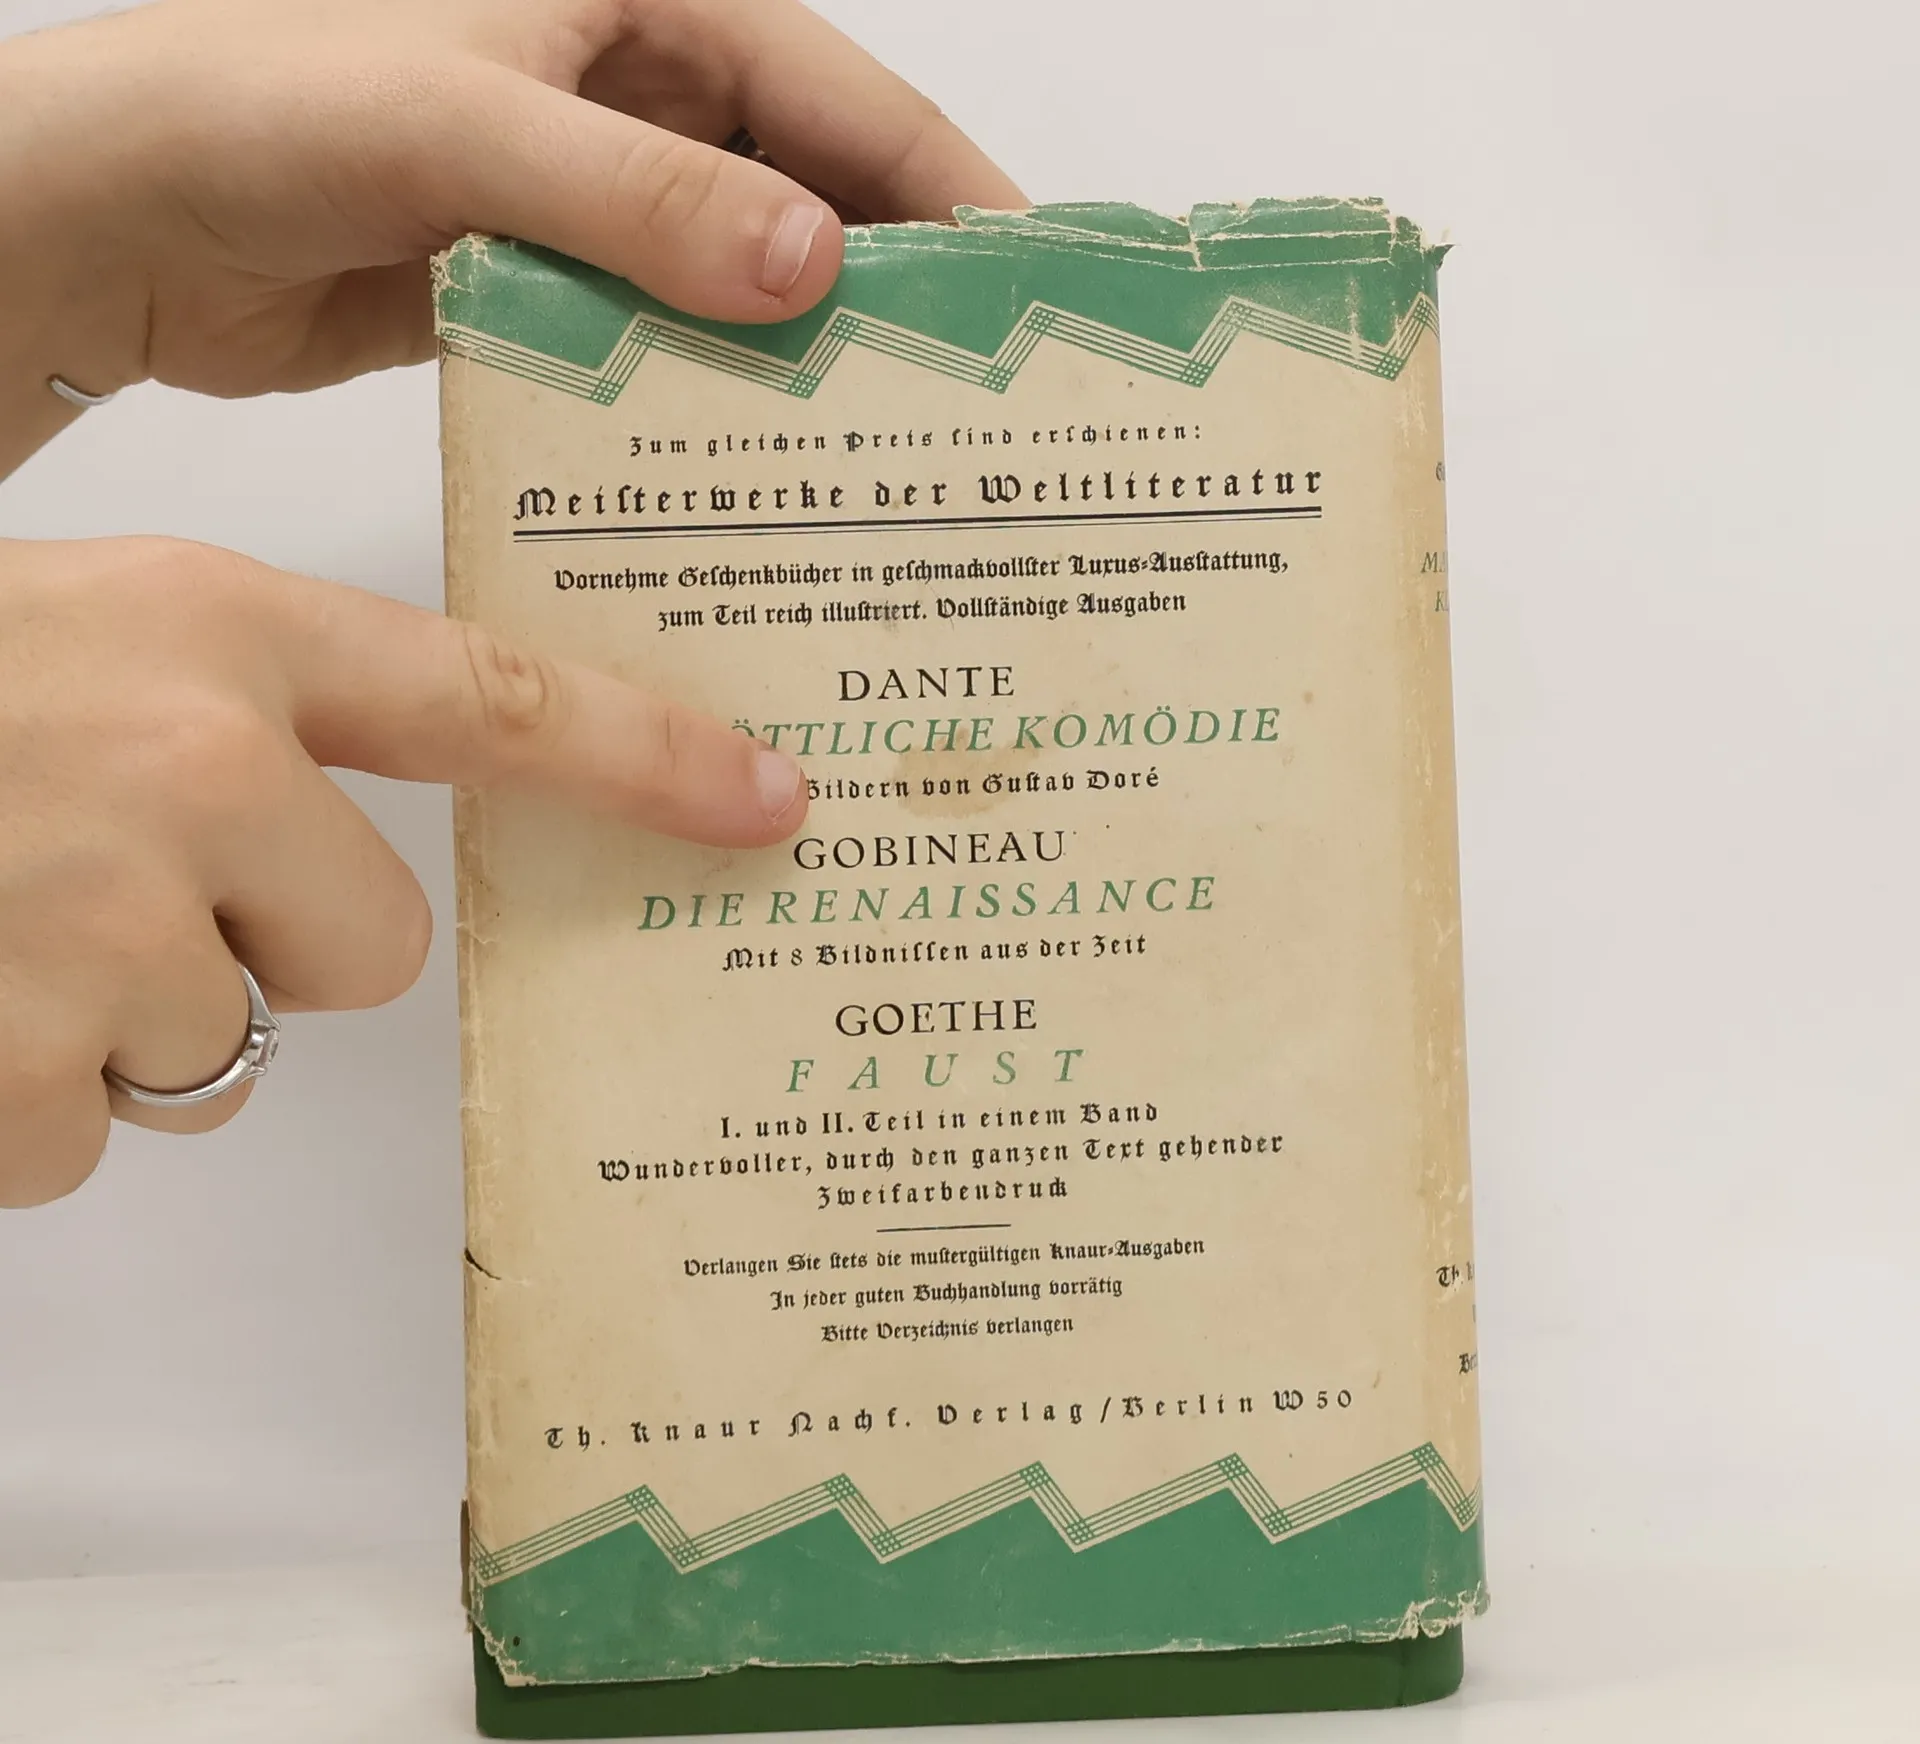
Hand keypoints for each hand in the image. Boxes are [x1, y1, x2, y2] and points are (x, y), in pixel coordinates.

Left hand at [0, 0, 1021, 463]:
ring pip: (741, 281)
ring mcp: (593, 198)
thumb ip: (638, 193)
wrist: (122, 213)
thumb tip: (812, 267)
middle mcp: (634, 91)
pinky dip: (708, 403)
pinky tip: (755, 477)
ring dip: (801, 365)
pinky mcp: (547, 288)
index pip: (842, 95)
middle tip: (972, 407)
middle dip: (892, 293)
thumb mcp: (469, 129)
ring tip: (886, 463)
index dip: (947, 190)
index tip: (1030, 298)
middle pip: (810, 193)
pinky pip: (663, 346)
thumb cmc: (268, 109)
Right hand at [0, 536, 807, 1205]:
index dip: (641, 757)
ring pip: (210, 1047)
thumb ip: (219, 717)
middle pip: (366, 947)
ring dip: (111, 1019)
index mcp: (202, 631)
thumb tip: (322, 842)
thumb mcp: (64, 638)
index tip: (768, 802)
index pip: (485, 701)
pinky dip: (11, 1100)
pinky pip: (82, 1135)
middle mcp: (183, 766)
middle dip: (267, 948)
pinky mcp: (18, 1064)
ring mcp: (100, 923)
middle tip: (114, 887)